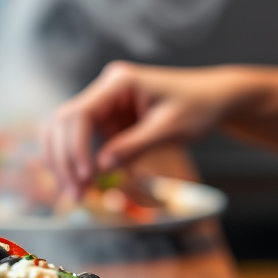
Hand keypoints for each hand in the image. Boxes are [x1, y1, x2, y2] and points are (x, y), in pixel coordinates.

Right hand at [40, 61, 241, 194]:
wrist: (213, 99)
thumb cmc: (198, 106)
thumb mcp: (170, 129)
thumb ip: (135, 146)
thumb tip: (101, 167)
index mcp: (119, 82)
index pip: (80, 113)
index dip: (76, 147)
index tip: (85, 178)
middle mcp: (105, 89)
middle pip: (64, 121)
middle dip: (65, 159)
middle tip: (76, 195)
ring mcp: (103, 104)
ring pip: (65, 131)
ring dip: (64, 161)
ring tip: (76, 193)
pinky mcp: (107, 120)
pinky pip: (81, 140)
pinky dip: (77, 161)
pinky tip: (83, 183)